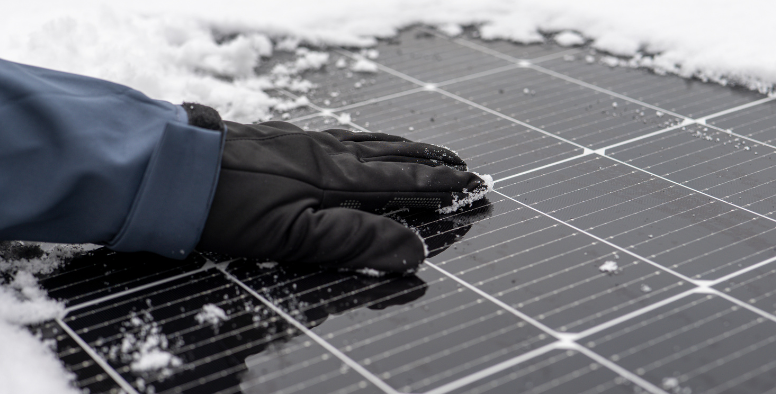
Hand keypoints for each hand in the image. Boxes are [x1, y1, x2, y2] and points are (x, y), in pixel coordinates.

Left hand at [197, 120, 491, 273]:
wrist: (169, 168)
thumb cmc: (228, 208)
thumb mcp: (294, 236)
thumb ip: (355, 241)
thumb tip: (414, 249)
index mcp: (335, 178)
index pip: (402, 182)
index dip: (439, 185)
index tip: (471, 182)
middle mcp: (325, 152)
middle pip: (390, 155)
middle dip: (428, 161)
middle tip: (460, 161)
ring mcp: (301, 141)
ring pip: (364, 141)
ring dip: (400, 147)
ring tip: (421, 149)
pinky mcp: (278, 138)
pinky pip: (338, 136)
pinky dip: (363, 140)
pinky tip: (355, 142)